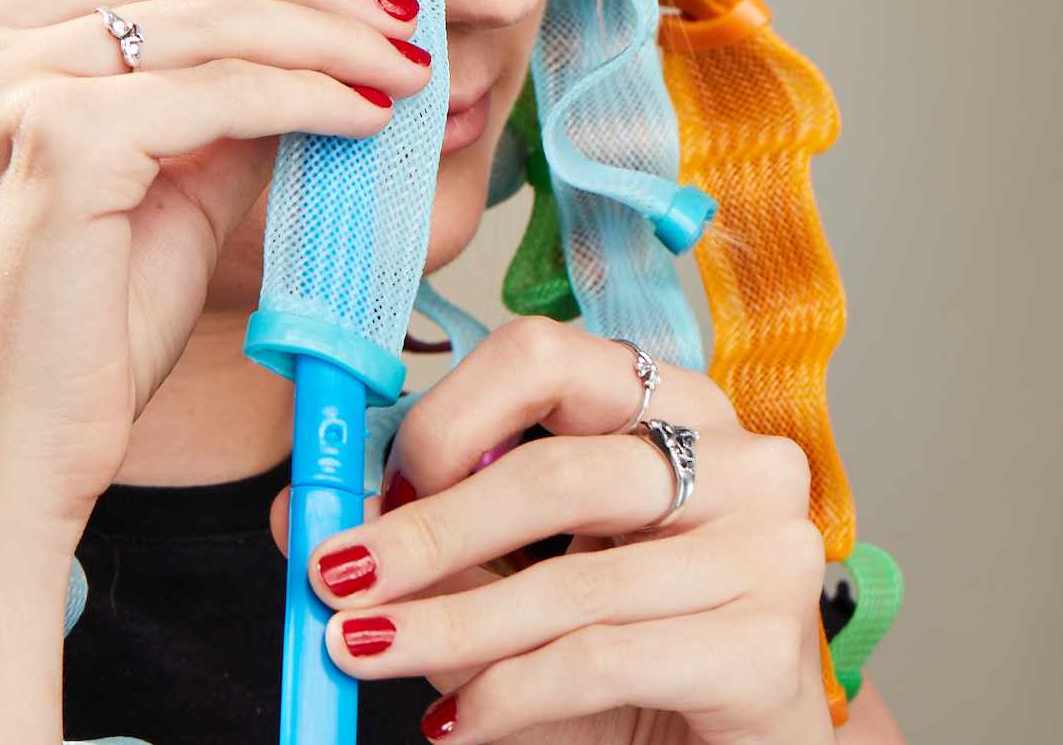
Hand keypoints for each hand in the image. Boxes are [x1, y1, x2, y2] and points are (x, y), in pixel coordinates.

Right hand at [0, 0, 432, 529]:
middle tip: (403, 16)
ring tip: (407, 67)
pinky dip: (313, 97)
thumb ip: (217, 75)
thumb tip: (329, 13)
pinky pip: (224, 92)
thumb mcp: (152, 160)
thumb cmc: (75, 315)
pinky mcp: (50, 137)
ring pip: (215, 12)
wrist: (0, 458)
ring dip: (335, 35)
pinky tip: (369, 117)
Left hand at [290, 316, 834, 743]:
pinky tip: (459, 723)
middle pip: (557, 469)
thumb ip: (429, 542)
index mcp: (671, 399)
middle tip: (337, 576)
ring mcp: (768, 543)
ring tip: (364, 652)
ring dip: (446, 627)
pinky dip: (510, 694)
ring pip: (570, 580)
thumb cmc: (634, 648)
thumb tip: (293, 515)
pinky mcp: (769, 645)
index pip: (545, 354)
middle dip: (429, 532)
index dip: (450, 415)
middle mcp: (735, 452)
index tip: (385, 486)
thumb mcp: (521, 578)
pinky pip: (602, 659)